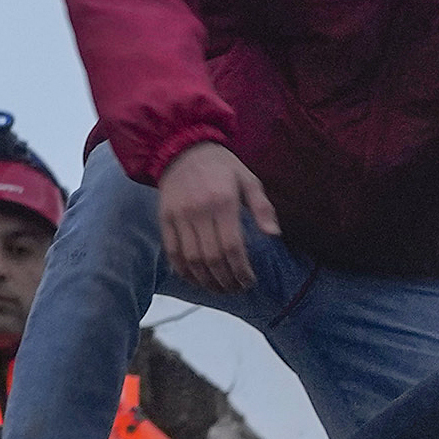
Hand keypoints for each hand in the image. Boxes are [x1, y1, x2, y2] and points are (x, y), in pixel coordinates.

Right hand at [156, 144, 278, 295]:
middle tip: (237, 289)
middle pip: (211, 258)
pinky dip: (183, 270)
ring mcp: (178, 216)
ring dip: (205, 280)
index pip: (232, 247)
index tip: (250, 281)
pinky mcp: (164, 218)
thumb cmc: (222, 167)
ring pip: (190, 259)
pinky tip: (196, 280)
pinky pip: (172, 251)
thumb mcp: (249, 180)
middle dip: (225, 280)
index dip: (241, 270)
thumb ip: (262, 207)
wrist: (181, 148)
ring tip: (220, 289)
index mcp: (223, 202)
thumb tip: (274, 235)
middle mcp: (198, 211)